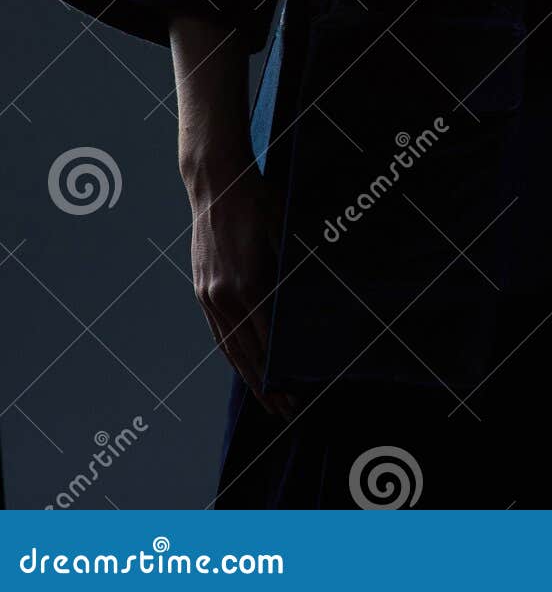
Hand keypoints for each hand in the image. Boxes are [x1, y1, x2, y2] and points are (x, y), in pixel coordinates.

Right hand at [186, 163, 298, 417]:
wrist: (216, 181)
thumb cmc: (259, 201)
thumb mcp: (285, 233)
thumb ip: (293, 272)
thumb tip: (310, 306)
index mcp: (247, 285)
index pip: (266, 343)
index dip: (280, 372)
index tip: (295, 392)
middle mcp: (223, 296)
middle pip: (246, 354)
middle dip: (265, 386)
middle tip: (285, 410)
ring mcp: (208, 294)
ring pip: (228, 347)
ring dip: (246, 376)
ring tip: (264, 399)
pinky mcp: (201, 287)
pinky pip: (217, 331)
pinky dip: (230, 353)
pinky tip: (241, 365)